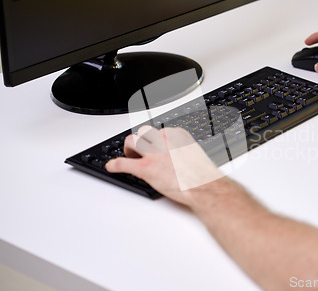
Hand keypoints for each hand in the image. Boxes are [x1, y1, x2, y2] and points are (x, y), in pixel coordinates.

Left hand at [105, 126, 223, 205]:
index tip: (156, 148)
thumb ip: (182, 152)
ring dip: (129, 148)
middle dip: (142, 141)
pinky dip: (115, 165)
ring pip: (132, 140)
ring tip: (130, 157)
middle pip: (145, 132)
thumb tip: (177, 157)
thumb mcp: (195, 155)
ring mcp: (153, 153)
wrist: (204, 187)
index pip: (161, 131)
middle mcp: (164, 140)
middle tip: (141, 151)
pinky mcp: (145, 167)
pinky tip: (112, 167)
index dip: (157, 141)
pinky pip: (123, 163)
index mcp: (177, 135)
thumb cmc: (203, 175)